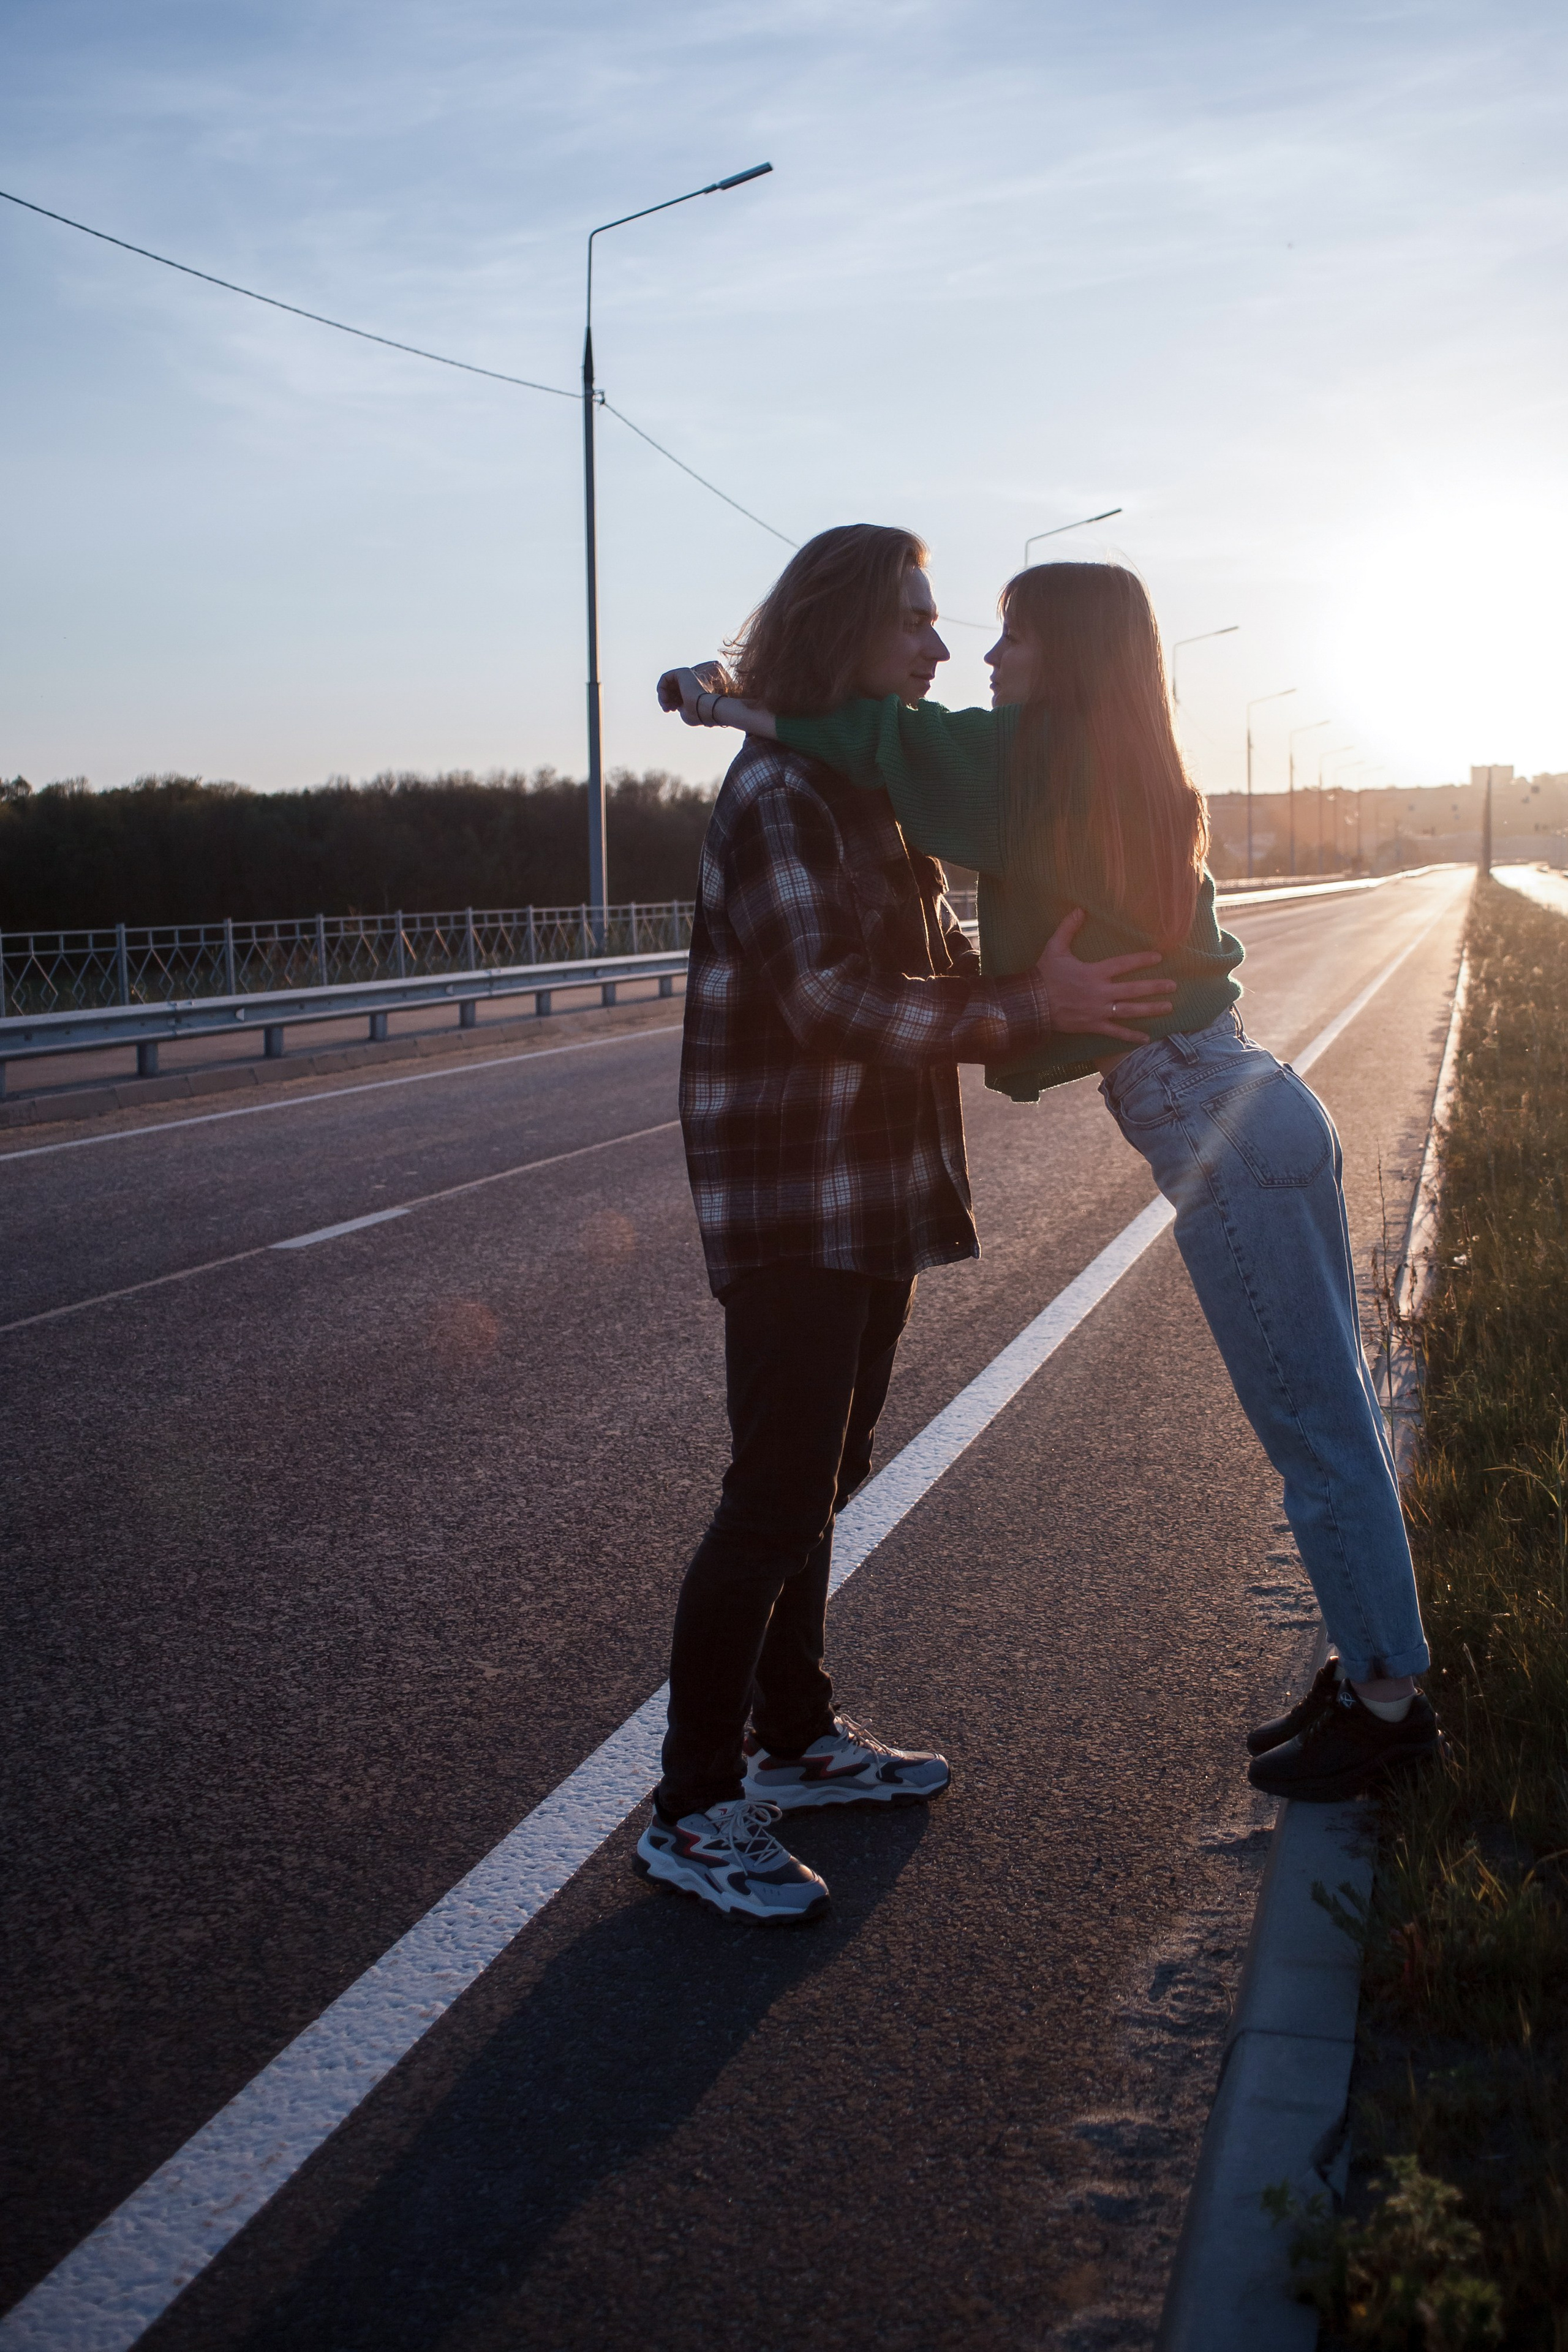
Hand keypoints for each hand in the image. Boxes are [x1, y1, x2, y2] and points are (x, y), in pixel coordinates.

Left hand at [656, 662, 724, 721]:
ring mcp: (687, 676)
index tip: (671, 710)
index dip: (670, 702)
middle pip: (670, 689)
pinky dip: (661, 688)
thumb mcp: (685, 712)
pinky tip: (665, 698)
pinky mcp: (682, 672)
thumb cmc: (697, 714)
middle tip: (667, 709)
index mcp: (693, 690)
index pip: (676, 694)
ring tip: (666, 705)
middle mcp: (690, 681)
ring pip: (666, 684)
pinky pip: (664, 678)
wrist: (705, 708)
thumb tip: (667, 703)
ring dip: (662, 696)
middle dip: (665, 700)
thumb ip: (677, 706)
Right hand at [1038, 909, 1174, 1039]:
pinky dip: (1131, 1036)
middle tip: (1173, 986)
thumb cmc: (1044, 975)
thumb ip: (1068, 928)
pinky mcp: (1093, 1025)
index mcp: (1094, 973)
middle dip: (1155, 987)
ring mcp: (1098, 1010)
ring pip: (1130, 1010)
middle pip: (1133, 989)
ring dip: (1150, 1009)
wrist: (1032, 1004)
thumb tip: (1079, 909)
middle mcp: (1101, 992)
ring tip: (1168, 1007)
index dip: (1142, 960)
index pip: (1123, 964)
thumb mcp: (1054, 948)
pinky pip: (1115, 1032)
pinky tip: (1146, 1038)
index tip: (1158, 957)